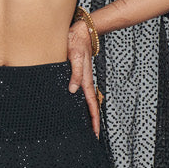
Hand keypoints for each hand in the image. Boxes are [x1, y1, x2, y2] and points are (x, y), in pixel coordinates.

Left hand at [66, 18, 101, 139]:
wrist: (81, 31)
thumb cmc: (76, 42)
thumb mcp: (75, 57)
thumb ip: (75, 74)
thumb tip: (73, 90)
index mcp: (86, 80)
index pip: (91, 104)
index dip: (93, 120)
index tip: (95, 133)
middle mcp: (85, 82)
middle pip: (91, 106)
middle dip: (93, 122)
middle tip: (93, 137)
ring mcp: (82, 79)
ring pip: (87, 101)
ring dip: (88, 114)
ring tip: (87, 127)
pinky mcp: (78, 75)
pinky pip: (82, 93)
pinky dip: (82, 103)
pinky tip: (77, 107)